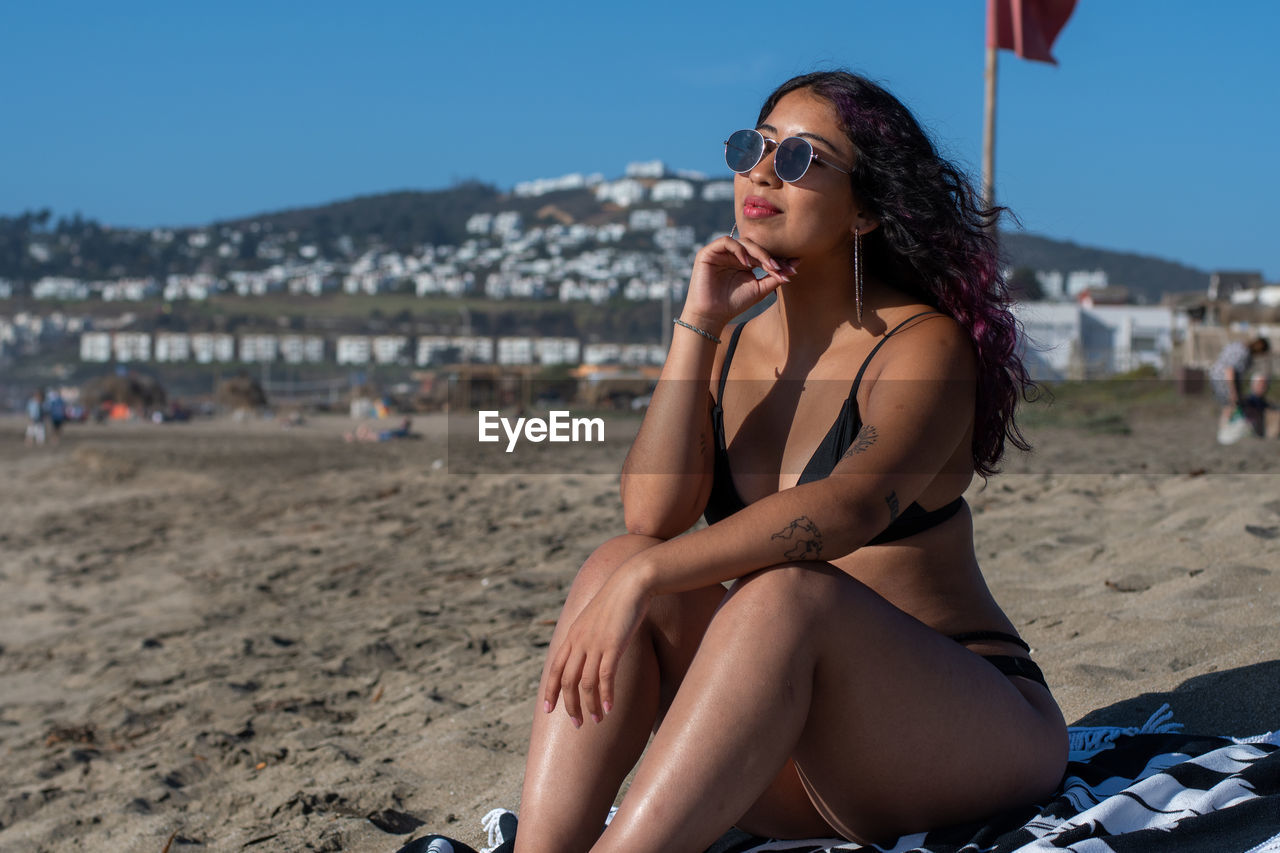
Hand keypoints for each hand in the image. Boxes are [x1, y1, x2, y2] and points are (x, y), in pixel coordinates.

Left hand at [542, 563, 653, 726]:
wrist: (631, 583)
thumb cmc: (616, 601)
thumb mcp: (594, 618)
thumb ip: (586, 635)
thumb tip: (586, 652)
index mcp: (572, 636)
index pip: (555, 669)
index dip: (550, 691)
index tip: (548, 710)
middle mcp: (579, 642)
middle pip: (568, 681)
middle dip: (570, 705)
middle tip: (577, 724)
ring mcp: (595, 644)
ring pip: (585, 683)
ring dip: (590, 705)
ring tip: (596, 720)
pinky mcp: (613, 645)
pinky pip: (605, 676)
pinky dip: (606, 695)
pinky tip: (609, 708)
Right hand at [680, 234, 796, 332]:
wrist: (712, 316)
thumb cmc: (733, 304)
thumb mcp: (759, 289)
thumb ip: (774, 277)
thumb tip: (796, 264)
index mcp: (744, 262)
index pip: (763, 254)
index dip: (778, 259)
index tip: (792, 269)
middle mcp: (732, 255)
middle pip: (755, 246)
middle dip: (770, 255)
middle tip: (780, 267)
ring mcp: (720, 253)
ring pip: (743, 241)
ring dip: (758, 252)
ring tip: (767, 266)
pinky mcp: (708, 253)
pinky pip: (726, 241)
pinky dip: (738, 249)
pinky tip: (746, 263)